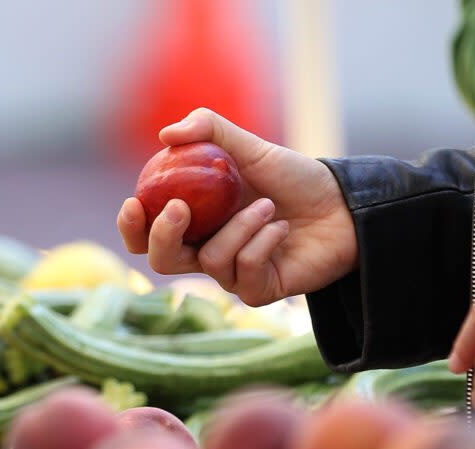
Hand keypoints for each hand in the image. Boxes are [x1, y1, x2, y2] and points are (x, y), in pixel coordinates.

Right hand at [117, 108, 357, 306]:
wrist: (342, 205)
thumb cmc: (295, 178)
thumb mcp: (251, 147)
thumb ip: (210, 131)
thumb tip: (166, 134)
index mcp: (195, 220)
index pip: (147, 233)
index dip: (131, 225)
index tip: (132, 202)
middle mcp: (207, 250)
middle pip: (161, 261)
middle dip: (163, 236)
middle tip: (179, 208)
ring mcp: (232, 274)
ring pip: (209, 260)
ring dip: (238, 227)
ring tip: (268, 206)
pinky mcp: (258, 291)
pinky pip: (242, 269)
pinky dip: (261, 242)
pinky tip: (280, 228)